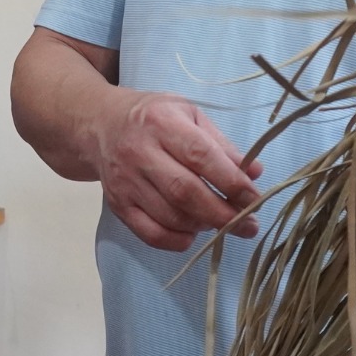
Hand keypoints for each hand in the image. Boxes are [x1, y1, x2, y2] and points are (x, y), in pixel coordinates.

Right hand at [88, 89, 261, 251]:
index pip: (201, 156)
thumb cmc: (154, 118)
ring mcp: (125, 181)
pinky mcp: (117, 204)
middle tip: (248, 225)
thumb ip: (222, 145)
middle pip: (185, 192)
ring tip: (220, 222)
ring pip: (170, 216)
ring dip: (203, 226)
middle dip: (223, 213)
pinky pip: (150, 233)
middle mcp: (140, 151)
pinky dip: (176, 241)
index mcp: (162, 123)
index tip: (254, 198)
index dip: (232, 182)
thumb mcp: (189, 115)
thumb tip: (255, 172)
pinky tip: (192, 232)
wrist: (101, 124)